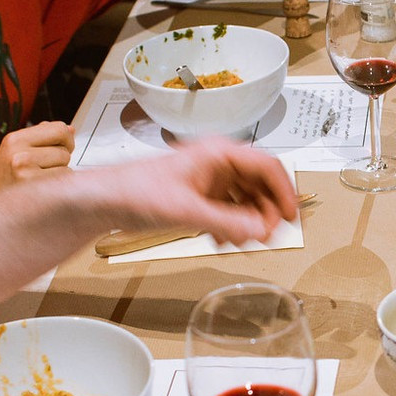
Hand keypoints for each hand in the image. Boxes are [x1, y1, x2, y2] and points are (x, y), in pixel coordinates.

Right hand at [0, 121, 75, 201]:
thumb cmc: (6, 179)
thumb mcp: (15, 150)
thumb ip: (41, 137)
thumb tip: (70, 129)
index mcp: (14, 140)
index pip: (59, 129)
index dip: (66, 139)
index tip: (62, 147)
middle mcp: (19, 155)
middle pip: (64, 151)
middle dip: (61, 160)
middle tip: (45, 169)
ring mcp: (26, 174)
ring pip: (66, 168)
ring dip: (59, 175)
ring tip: (41, 181)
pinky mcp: (34, 191)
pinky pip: (62, 183)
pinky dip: (58, 188)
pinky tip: (43, 191)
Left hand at [71, 139, 299, 243]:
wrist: (104, 199)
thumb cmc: (136, 192)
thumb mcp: (186, 211)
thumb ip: (226, 222)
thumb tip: (260, 233)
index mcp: (219, 153)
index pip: (267, 167)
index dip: (284, 193)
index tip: (291, 218)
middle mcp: (218, 162)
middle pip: (260, 184)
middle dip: (266, 211)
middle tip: (267, 236)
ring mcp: (209, 178)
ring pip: (246, 198)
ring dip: (249, 221)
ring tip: (243, 241)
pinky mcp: (199, 194)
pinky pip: (229, 209)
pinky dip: (232, 225)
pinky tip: (223, 241)